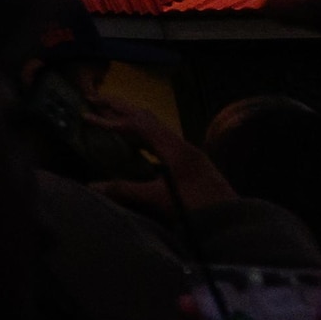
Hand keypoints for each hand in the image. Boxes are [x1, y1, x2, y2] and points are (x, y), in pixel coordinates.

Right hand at [88, 98, 232, 213]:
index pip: (137, 124)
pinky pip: (161, 138)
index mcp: (174, 148)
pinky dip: (142, 133)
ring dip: (131, 118)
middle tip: (95, 98)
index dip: (110, 119)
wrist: (233, 220)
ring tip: (110, 115)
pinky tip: (134, 142)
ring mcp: (188, 153)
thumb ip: (125, 190)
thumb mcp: (158, 199)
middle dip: (120, 107)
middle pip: (147, 118)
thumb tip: (92, 187)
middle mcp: (181, 145)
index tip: (87, 115)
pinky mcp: (190, 162)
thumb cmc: (197, 208)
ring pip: (155, 127)